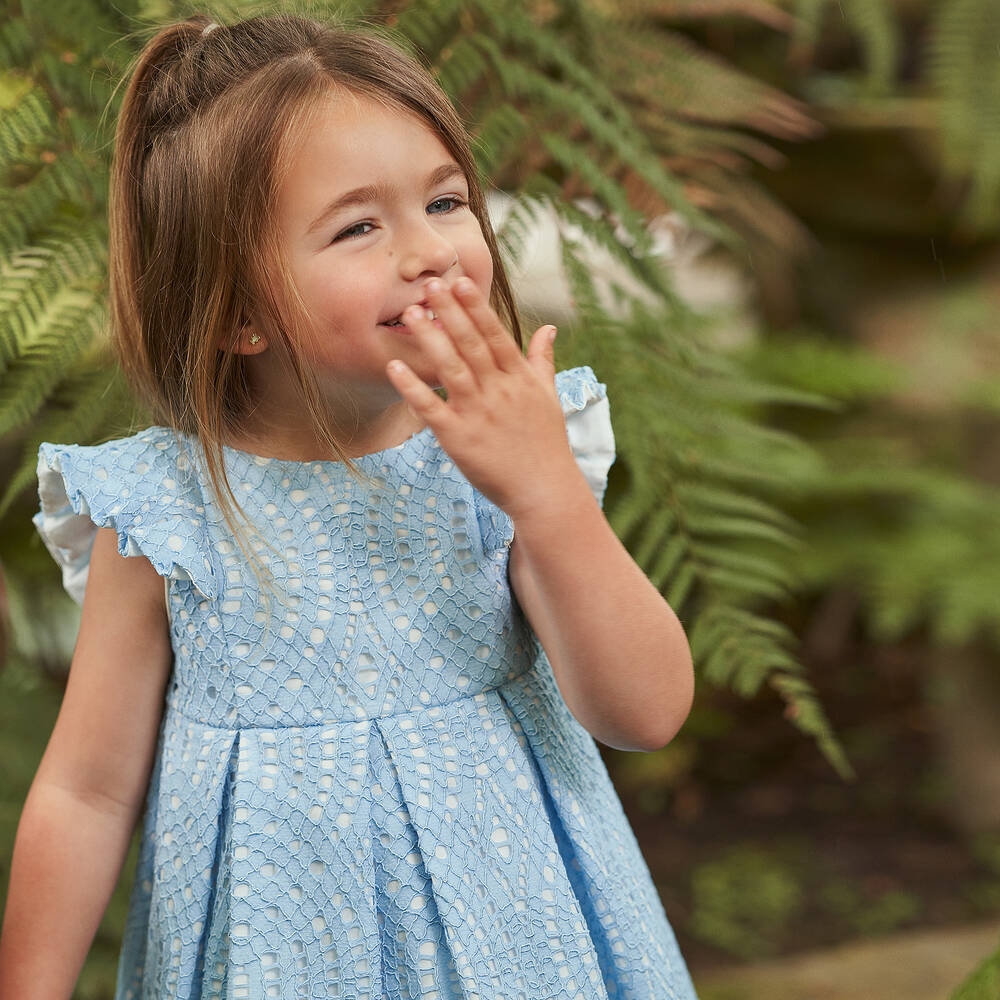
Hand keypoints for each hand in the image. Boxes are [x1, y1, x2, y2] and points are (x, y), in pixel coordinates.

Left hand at [384, 277, 585, 522]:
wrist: (545, 491)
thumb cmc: (547, 444)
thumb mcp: (549, 397)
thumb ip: (542, 360)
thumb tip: (549, 328)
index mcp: (519, 379)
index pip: (495, 335)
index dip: (476, 308)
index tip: (459, 281)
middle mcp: (498, 391)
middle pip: (471, 345)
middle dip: (450, 312)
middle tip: (428, 284)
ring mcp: (478, 414)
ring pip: (451, 368)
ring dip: (430, 339)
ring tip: (411, 313)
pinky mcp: (458, 438)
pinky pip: (431, 408)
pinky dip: (412, 388)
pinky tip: (395, 367)